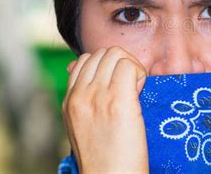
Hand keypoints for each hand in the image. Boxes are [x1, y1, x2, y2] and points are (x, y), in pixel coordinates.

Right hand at [62, 46, 148, 172]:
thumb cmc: (104, 158)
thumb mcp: (83, 127)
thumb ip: (84, 100)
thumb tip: (79, 72)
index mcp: (70, 101)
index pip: (83, 60)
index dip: (106, 67)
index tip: (117, 85)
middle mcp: (80, 95)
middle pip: (102, 53)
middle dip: (121, 63)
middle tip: (130, 86)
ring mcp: (97, 96)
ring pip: (116, 54)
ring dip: (131, 67)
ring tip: (135, 91)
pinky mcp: (118, 101)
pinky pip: (130, 67)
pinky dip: (140, 74)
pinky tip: (139, 94)